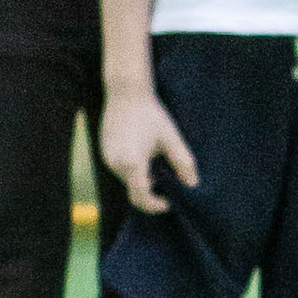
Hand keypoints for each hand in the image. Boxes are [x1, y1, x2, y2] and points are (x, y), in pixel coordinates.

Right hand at [102, 84, 197, 214]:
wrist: (126, 92)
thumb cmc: (151, 114)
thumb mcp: (171, 138)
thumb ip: (183, 164)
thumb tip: (192, 185)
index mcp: (132, 163)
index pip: (142, 197)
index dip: (156, 205)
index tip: (170, 202)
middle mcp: (116, 164)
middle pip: (134, 190)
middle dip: (151, 192)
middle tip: (168, 184)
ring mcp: (107, 159)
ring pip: (127, 181)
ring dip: (142, 180)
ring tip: (157, 164)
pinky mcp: (105, 152)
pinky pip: (121, 170)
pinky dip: (133, 170)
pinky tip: (145, 154)